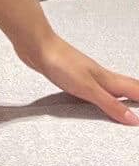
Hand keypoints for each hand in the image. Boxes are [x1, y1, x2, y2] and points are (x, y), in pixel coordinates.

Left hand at [15, 30, 138, 125]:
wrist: (37, 46)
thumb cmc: (60, 62)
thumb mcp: (88, 88)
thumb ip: (110, 104)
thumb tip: (133, 119)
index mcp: (107, 78)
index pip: (134, 90)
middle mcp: (99, 76)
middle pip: (125, 87)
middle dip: (137, 96)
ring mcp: (86, 74)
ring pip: (110, 87)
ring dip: (121, 96)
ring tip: (127, 105)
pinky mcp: (72, 76)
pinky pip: (93, 88)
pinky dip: (102, 95)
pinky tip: (95, 99)